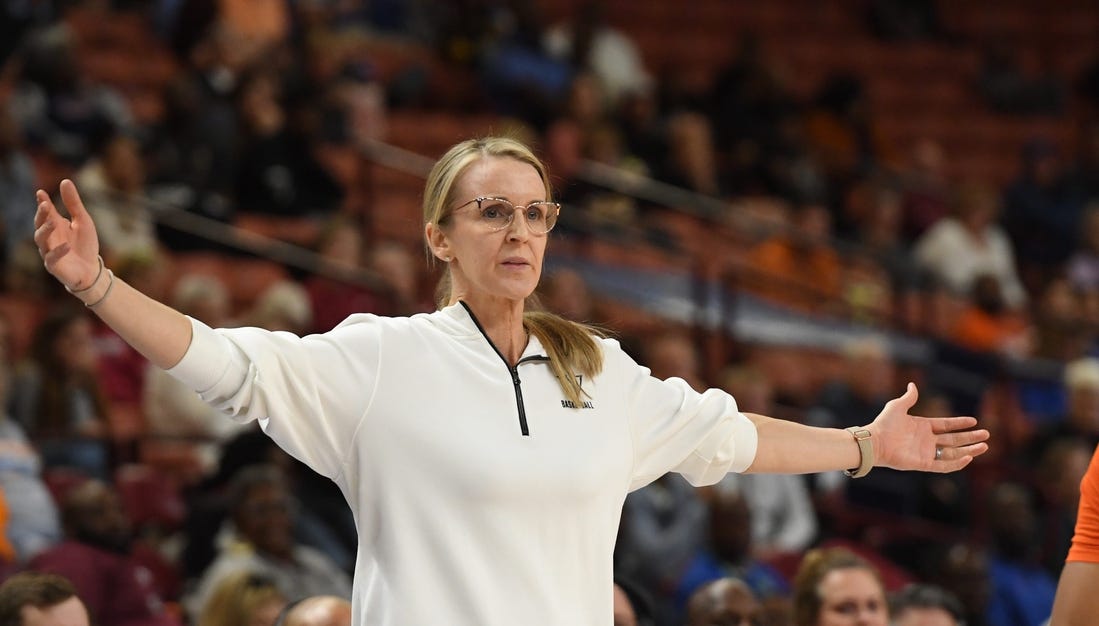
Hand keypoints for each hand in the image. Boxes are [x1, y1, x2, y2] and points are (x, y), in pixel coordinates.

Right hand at [33, 179, 100, 289]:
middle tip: (45, 205)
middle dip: (42, 214)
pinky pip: (51, 258)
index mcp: (55, 224)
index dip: (42, 202)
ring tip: (54, 221)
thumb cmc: (85, 244)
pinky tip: (67, 245)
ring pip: (41, 239)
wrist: (91, 270)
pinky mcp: (53, 265)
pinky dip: (58, 251)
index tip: (41, 192)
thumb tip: (65, 181)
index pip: (45, 211)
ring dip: (46, 230)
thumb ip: (73, 203)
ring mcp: (48, 251)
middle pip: (40, 223)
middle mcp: (49, 236)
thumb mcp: (83, 220)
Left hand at [866, 383, 989, 472]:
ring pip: (952, 453)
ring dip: (969, 450)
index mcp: (922, 427)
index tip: (974, 421)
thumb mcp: (897, 406)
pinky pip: (943, 465)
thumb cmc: (884, 424)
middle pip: (954, 440)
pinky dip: (956, 463)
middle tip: (986, 435)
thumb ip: (908, 397)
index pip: (946, 425)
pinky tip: (968, 457)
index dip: (960, 423)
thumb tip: (913, 385)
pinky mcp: (923, 464)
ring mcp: (926, 452)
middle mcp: (926, 440)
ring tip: (984, 446)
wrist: (875, 441)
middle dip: (970, 437)